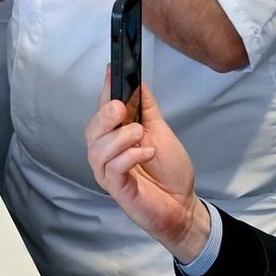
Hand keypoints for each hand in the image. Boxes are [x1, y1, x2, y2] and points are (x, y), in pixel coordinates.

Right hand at [85, 79, 207, 263]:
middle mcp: (107, 153)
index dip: (105, 89)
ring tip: (141, 135)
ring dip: (120, 137)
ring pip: (97, 148)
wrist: (184, 205)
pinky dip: (129, 156)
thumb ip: (146, 108)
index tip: (112, 69)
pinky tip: (146, 153)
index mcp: (115, 136)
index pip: (103, 109)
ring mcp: (108, 172)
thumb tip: (137, 82)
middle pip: (92, 129)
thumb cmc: (170, 172)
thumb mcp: (160, 131)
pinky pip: (111, 168)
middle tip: (121, 108)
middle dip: (105, 115)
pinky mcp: (116, 188)